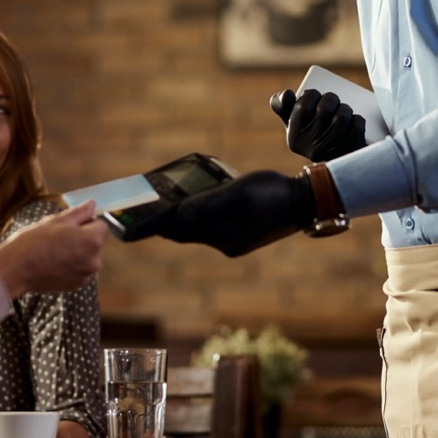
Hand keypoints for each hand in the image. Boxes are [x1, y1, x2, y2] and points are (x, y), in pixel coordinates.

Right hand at [0, 201, 107, 296]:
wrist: (15, 269)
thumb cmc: (34, 241)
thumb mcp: (56, 220)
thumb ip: (80, 212)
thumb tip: (93, 204)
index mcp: (92, 241)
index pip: (101, 225)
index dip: (86, 222)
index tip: (70, 225)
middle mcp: (94, 260)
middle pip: (95, 242)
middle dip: (82, 238)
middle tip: (58, 237)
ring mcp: (85, 275)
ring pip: (87, 256)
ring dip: (77, 252)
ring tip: (53, 251)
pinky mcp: (76, 285)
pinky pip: (79, 270)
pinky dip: (71, 266)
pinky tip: (53, 263)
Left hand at [152, 170, 315, 256]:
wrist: (306, 203)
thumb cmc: (272, 193)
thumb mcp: (239, 192)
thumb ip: (209, 203)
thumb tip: (178, 213)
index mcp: (222, 236)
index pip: (178, 231)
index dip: (153, 226)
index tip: (130, 223)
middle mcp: (225, 244)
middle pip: (185, 233)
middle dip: (164, 222)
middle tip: (140, 210)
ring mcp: (234, 241)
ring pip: (198, 230)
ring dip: (182, 219)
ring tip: (162, 204)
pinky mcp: (241, 236)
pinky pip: (212, 228)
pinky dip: (199, 217)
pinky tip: (194, 204)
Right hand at [270, 88, 365, 162]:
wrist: (336, 168)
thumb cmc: (312, 136)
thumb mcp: (293, 124)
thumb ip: (282, 106)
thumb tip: (286, 93)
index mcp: (295, 140)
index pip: (302, 107)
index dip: (312, 94)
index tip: (315, 96)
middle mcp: (311, 149)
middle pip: (324, 109)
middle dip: (331, 98)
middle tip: (333, 101)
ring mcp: (333, 153)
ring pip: (342, 117)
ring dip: (345, 109)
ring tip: (344, 111)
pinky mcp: (352, 153)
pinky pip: (357, 127)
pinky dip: (358, 120)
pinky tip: (354, 121)